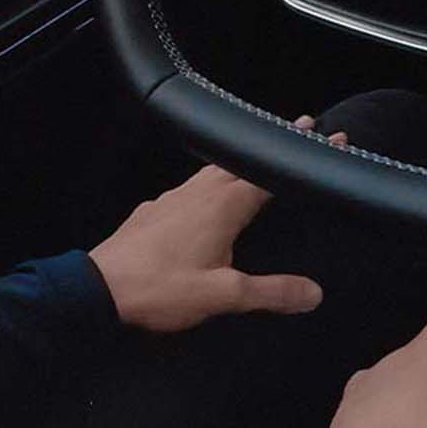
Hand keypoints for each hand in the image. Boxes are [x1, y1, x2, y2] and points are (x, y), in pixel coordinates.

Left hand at [89, 119, 331, 333]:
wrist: (98, 289)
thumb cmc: (159, 288)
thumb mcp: (222, 295)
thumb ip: (270, 292)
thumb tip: (313, 292)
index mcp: (222, 205)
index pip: (271, 172)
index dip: (301, 154)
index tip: (328, 137)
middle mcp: (199, 192)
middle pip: (244, 160)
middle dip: (273, 147)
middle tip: (300, 132)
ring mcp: (173, 197)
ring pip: (215, 169)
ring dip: (241, 160)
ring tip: (258, 160)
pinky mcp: (154, 209)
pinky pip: (191, 185)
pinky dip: (212, 180)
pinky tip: (207, 197)